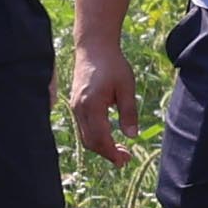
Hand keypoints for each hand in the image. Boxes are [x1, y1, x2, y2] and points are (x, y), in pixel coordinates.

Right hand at [69, 34, 147, 157]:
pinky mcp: (75, 104)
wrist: (93, 47)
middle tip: (125, 158)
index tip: (125, 160)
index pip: (100, 139)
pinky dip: (95, 136)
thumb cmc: (112, 64)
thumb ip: (129, 112)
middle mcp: (79, 109)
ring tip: (120, 149)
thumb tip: (132, 136)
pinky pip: (83, 127)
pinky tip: (109, 136)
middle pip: (90, 142)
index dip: (112, 153)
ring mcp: (75, 107)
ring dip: (101, 146)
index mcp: (92, 106)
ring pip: (85, 136)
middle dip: (107, 153)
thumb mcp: (126, 87)